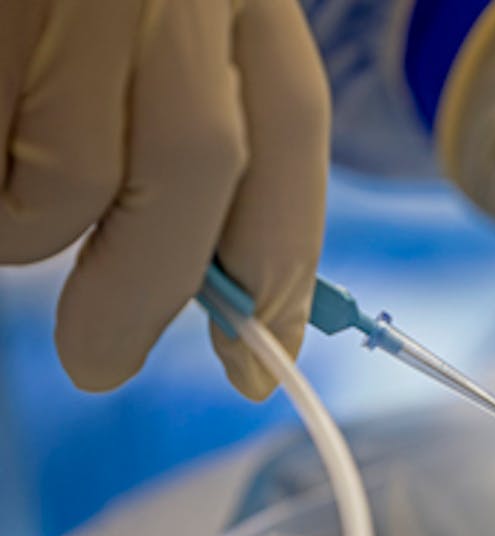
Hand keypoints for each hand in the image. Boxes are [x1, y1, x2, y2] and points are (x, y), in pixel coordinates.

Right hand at [0, 0, 328, 398]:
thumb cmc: (78, 1)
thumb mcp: (167, 29)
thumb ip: (206, 134)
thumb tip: (228, 299)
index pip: (290, 130)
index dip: (282, 263)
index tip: (256, 364)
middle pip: (192, 165)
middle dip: (146, 292)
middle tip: (102, 360)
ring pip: (66, 177)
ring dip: (33, 233)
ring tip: (10, 204)